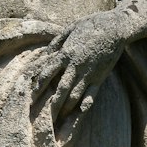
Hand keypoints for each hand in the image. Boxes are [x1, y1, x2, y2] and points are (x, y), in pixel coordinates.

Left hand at [30, 9, 128, 123]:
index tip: (31, 96)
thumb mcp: (69, 29)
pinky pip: (91, 95)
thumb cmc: (90, 25)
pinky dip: (84, 106)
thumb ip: (55, 43)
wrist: (115, 27)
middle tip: (42, 118)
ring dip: (65, 109)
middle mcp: (75, 66)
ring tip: (57, 121)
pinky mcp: (100, 78)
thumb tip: (44, 54)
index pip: (46, 73)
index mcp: (65, 54)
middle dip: (51, 104)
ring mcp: (88, 74)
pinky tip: (78, 115)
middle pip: (60, 90)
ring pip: (74, 96)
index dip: (38, 86)